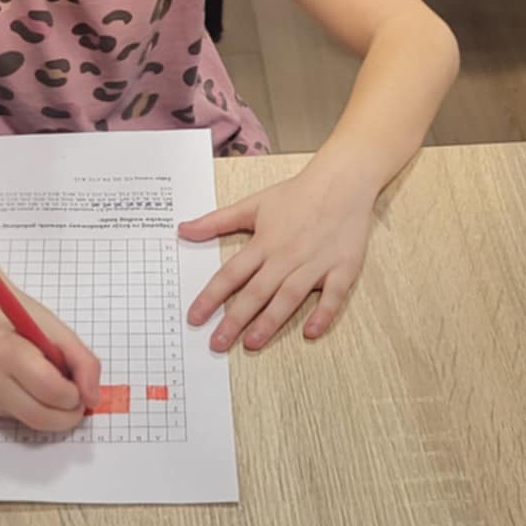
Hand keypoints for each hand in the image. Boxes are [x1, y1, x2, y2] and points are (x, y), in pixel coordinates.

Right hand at [0, 288, 101, 433]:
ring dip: (56, 413)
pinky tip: (34, 386)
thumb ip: (83, 363)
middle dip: (69, 414)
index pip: (49, 389)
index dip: (74, 394)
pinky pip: (24, 418)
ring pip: (34, 422)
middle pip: (40, 416)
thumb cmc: (21, 319)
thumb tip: (92, 399)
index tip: (80, 384)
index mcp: (4, 350)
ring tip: (56, 386)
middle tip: (78, 398)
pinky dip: (40, 408)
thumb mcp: (58, 330)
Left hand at [179, 164, 373, 351]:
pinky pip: (333, 295)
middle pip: (256, 292)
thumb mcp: (253, 204)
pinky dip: (323, 314)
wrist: (342, 181)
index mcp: (264, 242)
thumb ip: (217, 221)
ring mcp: (315, 263)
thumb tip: (183, 230)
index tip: (195, 318)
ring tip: (252, 343)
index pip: (231, 274)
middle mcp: (287, 256)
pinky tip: (310, 332)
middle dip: (235, 319)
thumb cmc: (298, 194)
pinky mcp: (343, 268)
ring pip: (289, 297)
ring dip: (270, 321)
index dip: (210, 297)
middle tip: (218, 343)